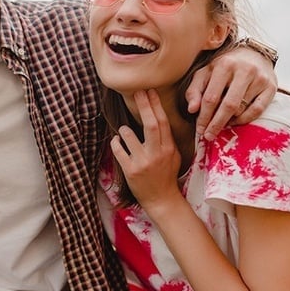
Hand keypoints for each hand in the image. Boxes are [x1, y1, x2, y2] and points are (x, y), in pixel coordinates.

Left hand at [110, 90, 182, 211]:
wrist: (162, 199)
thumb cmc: (166, 175)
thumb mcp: (174, 156)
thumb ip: (166, 139)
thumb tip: (158, 118)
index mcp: (168, 148)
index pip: (162, 122)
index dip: (156, 105)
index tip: (150, 91)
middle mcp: (157, 153)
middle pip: (150, 124)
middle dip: (144, 105)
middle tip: (137, 91)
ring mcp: (143, 162)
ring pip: (130, 135)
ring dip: (124, 129)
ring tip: (125, 130)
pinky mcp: (130, 170)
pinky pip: (118, 150)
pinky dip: (116, 142)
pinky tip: (116, 141)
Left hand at [186, 45, 276, 140]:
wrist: (253, 53)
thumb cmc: (224, 66)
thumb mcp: (205, 73)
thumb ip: (194, 90)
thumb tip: (192, 110)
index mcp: (224, 65)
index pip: (211, 97)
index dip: (204, 116)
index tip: (199, 129)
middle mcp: (244, 70)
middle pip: (228, 105)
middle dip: (216, 124)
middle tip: (209, 136)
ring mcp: (260, 78)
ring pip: (242, 109)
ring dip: (229, 120)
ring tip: (221, 123)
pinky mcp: (271, 87)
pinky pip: (257, 110)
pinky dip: (245, 119)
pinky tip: (236, 121)